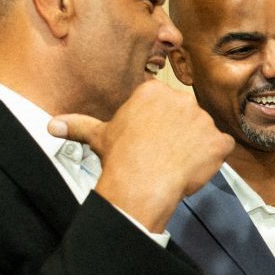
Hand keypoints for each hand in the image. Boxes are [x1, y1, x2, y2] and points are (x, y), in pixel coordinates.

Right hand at [49, 81, 233, 232]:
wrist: (142, 183)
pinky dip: (214, 158)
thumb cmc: (120, 158)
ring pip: (204, 132)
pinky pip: (222, 148)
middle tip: (164, 155)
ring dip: (196, 146)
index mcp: (154, 92)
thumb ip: (79, 125)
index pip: (163, 105)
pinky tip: (196, 168)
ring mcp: (203, 119)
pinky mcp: (219, 141)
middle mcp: (181, 98)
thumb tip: (51, 125)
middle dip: (179, 134)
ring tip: (177, 163)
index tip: (151, 141)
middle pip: (186, 116)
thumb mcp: (98, 136)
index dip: (159, 125)